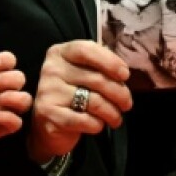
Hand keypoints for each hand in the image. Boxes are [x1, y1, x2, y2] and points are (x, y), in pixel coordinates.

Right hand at [26, 40, 131, 163]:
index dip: (110, 62)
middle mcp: (51, 69)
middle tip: (127, 104)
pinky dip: (98, 125)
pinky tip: (98, 125)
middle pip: (97, 79)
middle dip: (120, 94)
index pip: (87, 50)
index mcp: (60, 53)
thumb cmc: (72, 92)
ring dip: (112, 113)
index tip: (125, 75)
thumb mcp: (82, 71)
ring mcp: (48, 92)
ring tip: (116, 118)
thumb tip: (122, 72)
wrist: (47, 122)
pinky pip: (86, 120)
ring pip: (95, 102)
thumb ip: (99, 64)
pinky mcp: (50, 114)